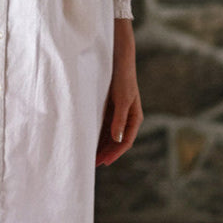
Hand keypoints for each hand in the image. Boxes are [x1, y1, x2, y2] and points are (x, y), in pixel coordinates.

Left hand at [96, 19, 142, 166]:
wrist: (119, 58)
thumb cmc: (123, 78)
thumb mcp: (122, 100)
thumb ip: (119, 120)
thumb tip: (117, 140)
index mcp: (135, 117)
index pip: (125, 141)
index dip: (115, 153)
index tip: (104, 162)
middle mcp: (127, 117)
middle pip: (117, 141)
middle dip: (106, 152)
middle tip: (92, 164)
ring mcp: (118, 113)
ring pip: (110, 135)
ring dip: (101, 145)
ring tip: (89, 156)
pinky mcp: (110, 107)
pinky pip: (104, 125)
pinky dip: (97, 134)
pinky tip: (88, 140)